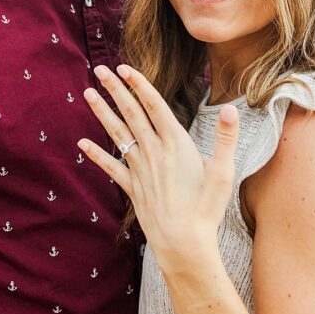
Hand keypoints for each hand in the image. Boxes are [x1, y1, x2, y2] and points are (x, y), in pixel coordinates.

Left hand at [78, 64, 238, 270]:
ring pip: (118, 135)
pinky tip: (82, 144)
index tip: (124, 68)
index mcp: (175, 144)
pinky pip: (112, 167)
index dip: (139, 85)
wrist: (184, 245)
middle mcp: (154, 153)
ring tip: (87, 94)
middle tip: (100, 69)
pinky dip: (97, 155)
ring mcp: (140, 170)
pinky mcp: (133, 188)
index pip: (154, 106)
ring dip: (102, 113)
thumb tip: (231, 108)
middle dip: (115, 90)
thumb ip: (226, 138)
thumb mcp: (223, 172)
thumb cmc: (207, 209)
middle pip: (131, 114)